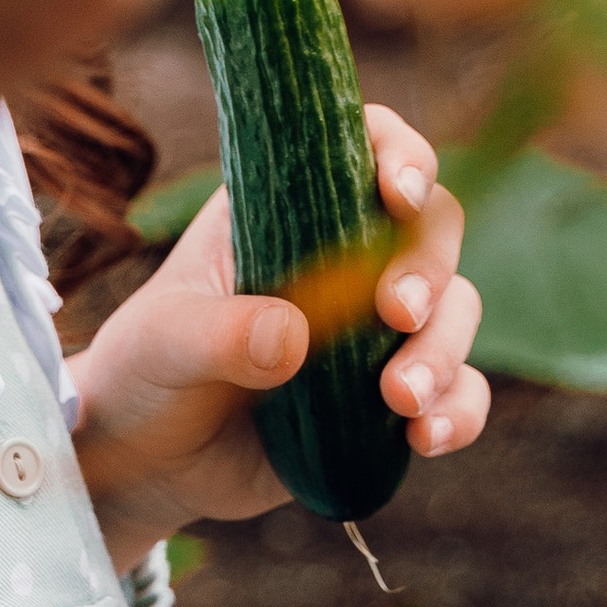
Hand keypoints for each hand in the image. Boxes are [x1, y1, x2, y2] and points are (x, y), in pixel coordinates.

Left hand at [70, 106, 485, 573]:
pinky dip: (459, 411)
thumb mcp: (161, 343)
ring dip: (445, 351)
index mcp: (289, 209)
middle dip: (428, 267)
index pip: (366, 146)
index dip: (400, 155)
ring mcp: (377, 329)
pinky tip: (424, 438)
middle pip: (433, 227)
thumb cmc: (146, 372)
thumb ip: (217, 335)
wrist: (149, 460)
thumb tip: (292, 338)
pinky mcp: (393, 399)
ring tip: (399, 400)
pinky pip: (460, 393)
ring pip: (456, 311)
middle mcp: (346, 258)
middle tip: (395, 314)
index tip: (396, 192)